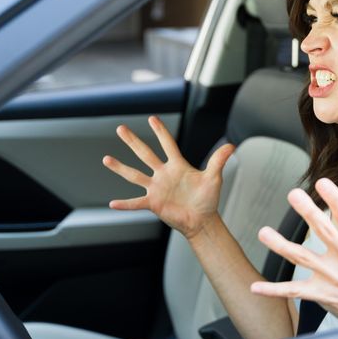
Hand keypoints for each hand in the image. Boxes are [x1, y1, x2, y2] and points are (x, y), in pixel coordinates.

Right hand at [102, 116, 234, 239]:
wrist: (202, 220)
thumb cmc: (207, 199)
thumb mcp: (214, 178)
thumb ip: (218, 161)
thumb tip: (231, 145)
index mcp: (177, 166)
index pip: (168, 144)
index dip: (161, 131)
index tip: (152, 118)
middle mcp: (163, 174)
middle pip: (145, 154)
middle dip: (133, 141)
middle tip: (120, 128)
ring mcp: (156, 188)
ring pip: (135, 175)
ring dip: (121, 167)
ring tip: (106, 158)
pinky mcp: (154, 203)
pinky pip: (136, 203)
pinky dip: (125, 204)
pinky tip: (112, 203)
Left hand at [250, 178, 337, 324]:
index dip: (334, 198)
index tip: (321, 182)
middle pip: (323, 232)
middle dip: (308, 212)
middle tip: (293, 194)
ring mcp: (332, 277)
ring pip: (302, 259)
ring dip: (280, 246)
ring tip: (263, 232)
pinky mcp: (322, 295)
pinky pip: (294, 292)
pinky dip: (274, 291)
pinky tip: (255, 287)